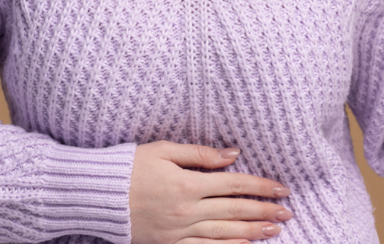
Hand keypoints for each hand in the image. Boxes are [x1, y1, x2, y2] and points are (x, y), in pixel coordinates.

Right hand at [129, 140, 292, 243]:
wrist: (95, 195)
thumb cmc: (128, 166)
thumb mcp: (163, 150)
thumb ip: (200, 154)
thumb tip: (233, 155)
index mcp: (187, 183)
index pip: (234, 184)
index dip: (260, 186)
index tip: (281, 188)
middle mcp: (186, 210)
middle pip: (234, 211)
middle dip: (264, 211)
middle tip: (288, 212)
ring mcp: (178, 231)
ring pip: (224, 234)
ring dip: (253, 232)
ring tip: (275, 230)